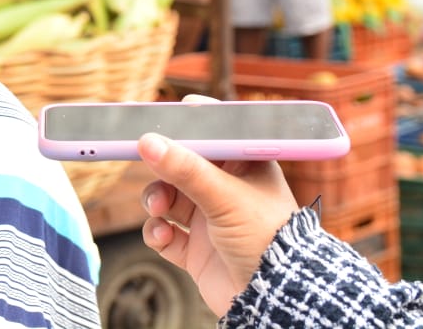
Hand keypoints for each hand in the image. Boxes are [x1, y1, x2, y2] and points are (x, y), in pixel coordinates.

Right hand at [136, 132, 298, 315]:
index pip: (213, 136)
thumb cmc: (266, 238)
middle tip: (148, 163)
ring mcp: (210, 220)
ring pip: (168, 198)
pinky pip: (165, 233)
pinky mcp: (197, 249)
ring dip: (156, 200)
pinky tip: (163, 234)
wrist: (275, 299)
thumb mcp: (225, 196)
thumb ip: (185, 169)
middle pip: (181, 167)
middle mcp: (226, 190)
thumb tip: (147, 142)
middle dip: (162, 169)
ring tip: (159, 209)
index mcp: (244, 168)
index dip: (187, 128)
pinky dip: (157, 232)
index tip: (158, 123)